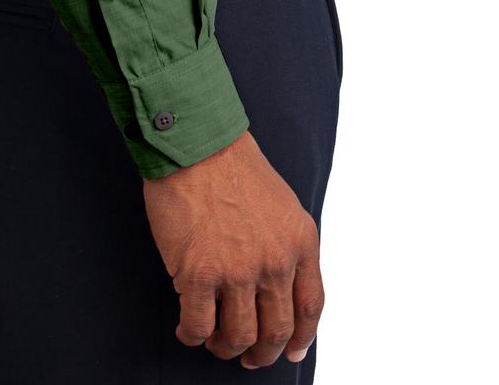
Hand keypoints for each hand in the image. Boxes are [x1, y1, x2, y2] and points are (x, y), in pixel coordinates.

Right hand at [142, 129, 322, 368]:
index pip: (310, 307)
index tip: (292, 351)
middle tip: (250, 356)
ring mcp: (237, 272)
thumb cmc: (233, 164)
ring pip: (239, 337)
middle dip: (263, 352)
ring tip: (215, 339)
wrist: (197, 143)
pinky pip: (199, 326)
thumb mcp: (283, 204)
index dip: (301, 338)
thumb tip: (279, 284)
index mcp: (300, 243)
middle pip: (276, 331)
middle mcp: (275, 263)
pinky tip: (188, 328)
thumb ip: (286, 244)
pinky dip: (193, 335)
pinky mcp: (199, 274)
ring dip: (226, 347)